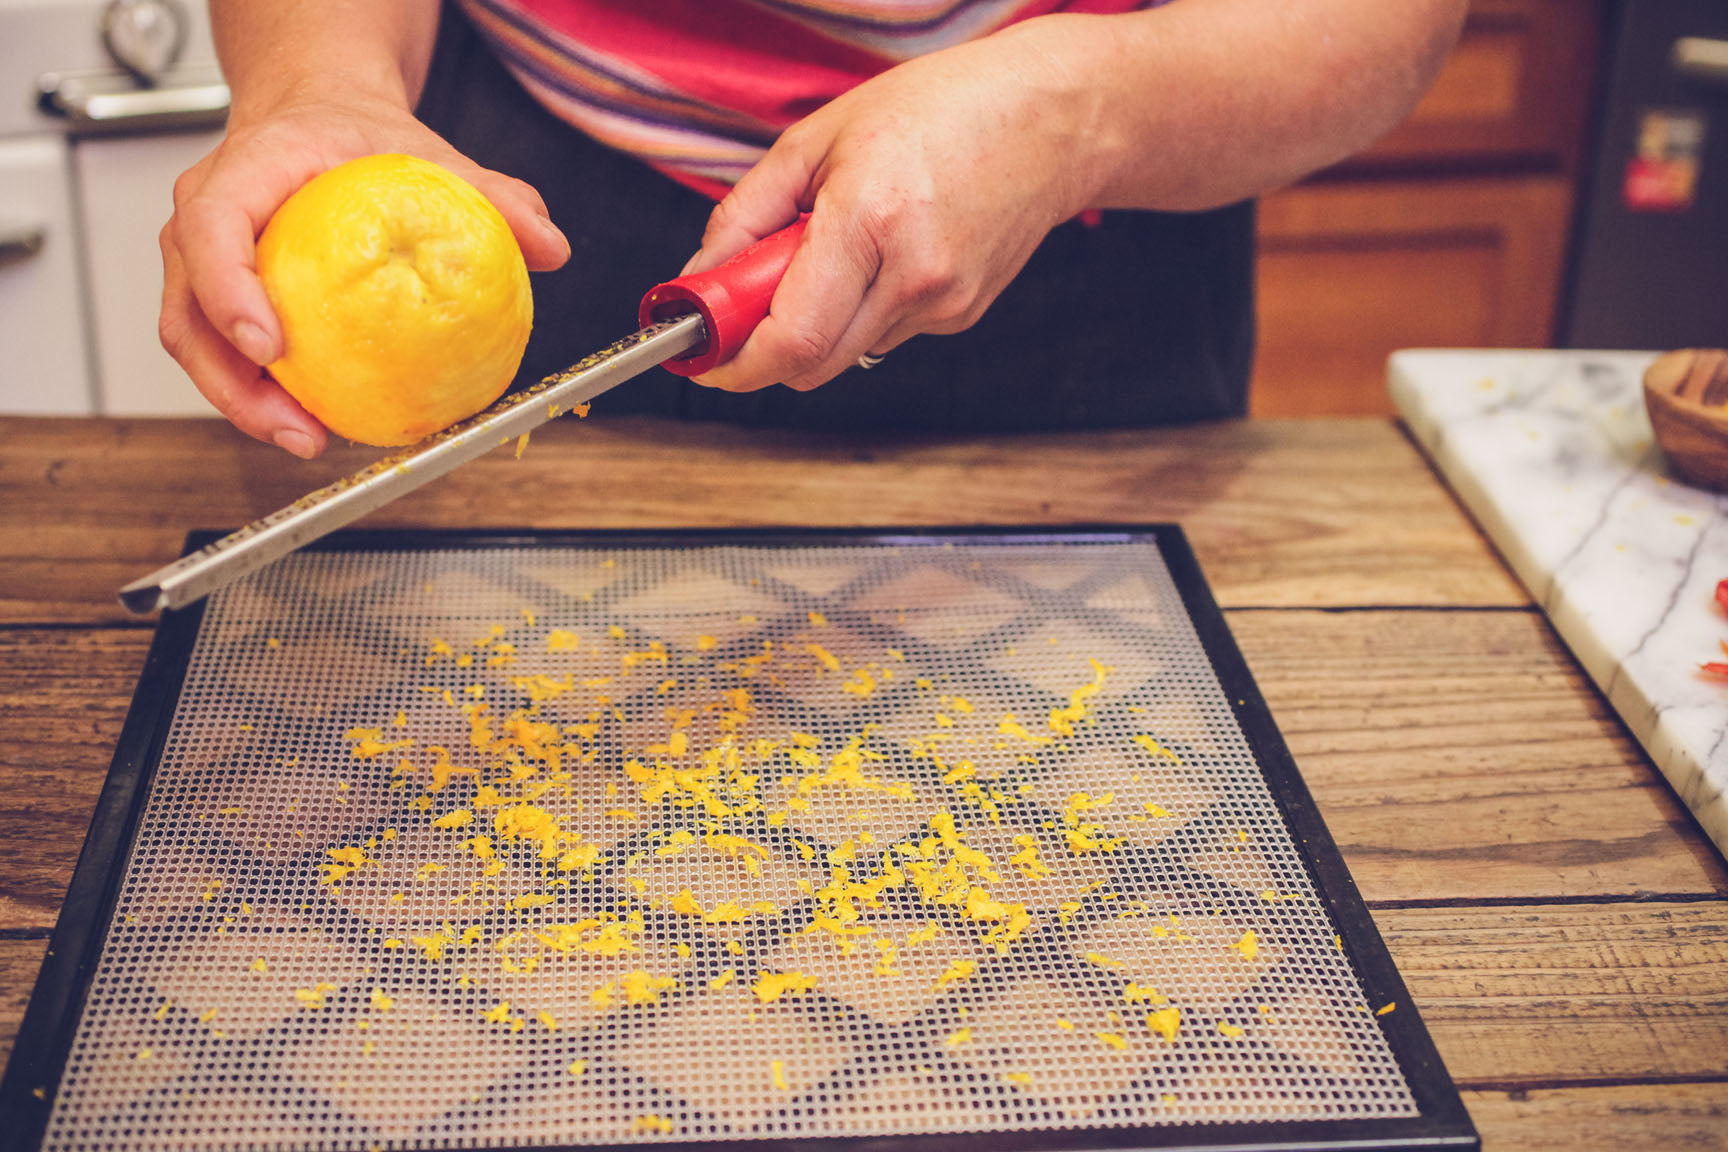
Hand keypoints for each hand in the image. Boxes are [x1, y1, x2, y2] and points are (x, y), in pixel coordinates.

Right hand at [159, 93, 569, 456]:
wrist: (316, 118)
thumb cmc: (355, 138)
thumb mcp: (427, 153)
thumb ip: (492, 194)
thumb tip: (549, 244)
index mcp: (245, 171)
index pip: (210, 227)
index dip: (228, 290)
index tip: (271, 344)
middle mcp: (202, 219)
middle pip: (187, 311)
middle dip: (232, 382)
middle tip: (296, 428)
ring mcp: (201, 262)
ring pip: (194, 343)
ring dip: (241, 403)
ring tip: (304, 438)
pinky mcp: (216, 297)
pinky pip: (222, 354)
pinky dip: (257, 393)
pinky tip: (311, 420)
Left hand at [681, 17, 1101, 393]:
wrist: (1053, 119)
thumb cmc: (941, 110)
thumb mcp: (821, 138)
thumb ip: (748, 213)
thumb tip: (701, 274)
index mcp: (871, 220)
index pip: (791, 338)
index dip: (736, 363)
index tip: (703, 359)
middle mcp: (913, 276)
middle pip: (812, 364)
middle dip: (764, 345)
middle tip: (745, 299)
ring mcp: (945, 304)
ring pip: (846, 351)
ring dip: (816, 319)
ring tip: (837, 245)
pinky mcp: (962, 316)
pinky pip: (884, 332)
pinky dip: (860, 306)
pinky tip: (884, 250)